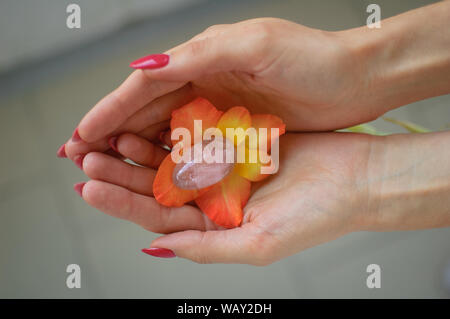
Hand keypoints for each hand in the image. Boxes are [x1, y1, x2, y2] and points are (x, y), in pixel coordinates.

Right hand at [64, 18, 370, 160]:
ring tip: (104, 169)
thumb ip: (198, 55)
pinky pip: (192, 146)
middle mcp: (205, 83)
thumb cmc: (311, 58)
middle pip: (146, 112)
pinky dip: (168, 159)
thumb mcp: (253, 46)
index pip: (144, 87)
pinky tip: (150, 173)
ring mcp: (219, 108)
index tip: (80, 134)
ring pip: (164, 131)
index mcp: (203, 59)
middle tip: (79, 157)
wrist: (354, 80)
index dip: (109, 111)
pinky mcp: (236, 129)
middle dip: (111, 134)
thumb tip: (143, 67)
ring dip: (133, 150)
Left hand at [77, 131, 373, 264]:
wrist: (357, 178)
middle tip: (87, 159)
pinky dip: (173, 130)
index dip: (122, 203)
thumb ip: (206, 248)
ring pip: (172, 161)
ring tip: (111, 138)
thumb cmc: (318, 216)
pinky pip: (197, 137)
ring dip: (141, 149)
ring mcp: (225, 172)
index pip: (158, 218)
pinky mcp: (237, 146)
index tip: (90, 187)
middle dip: (121, 175)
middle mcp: (215, 201)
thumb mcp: (259, 243)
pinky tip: (150, 120)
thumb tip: (156, 249)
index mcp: (216, 228)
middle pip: (157, 189)